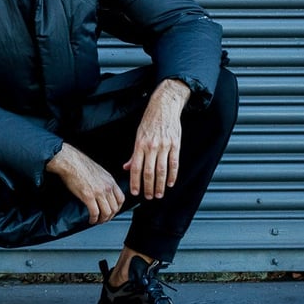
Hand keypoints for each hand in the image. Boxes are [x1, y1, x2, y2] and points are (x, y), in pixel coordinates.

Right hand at [46, 143, 123, 223]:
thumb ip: (104, 182)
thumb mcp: (99, 171)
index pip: (121, 199)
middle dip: (110, 216)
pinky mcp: (88, 196)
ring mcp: (98, 192)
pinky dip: (94, 219)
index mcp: (110, 180)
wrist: (70, 161)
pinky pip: (95, 212)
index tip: (113, 212)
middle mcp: (107, 187)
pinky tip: (91, 219)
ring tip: (97, 221)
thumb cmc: (80, 164)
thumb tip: (103, 191)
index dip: (117, 208)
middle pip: (115, 208)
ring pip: (106, 212)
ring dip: (102, 220)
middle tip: (104, 219)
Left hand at [123, 79, 189, 199]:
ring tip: (159, 194)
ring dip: (160, 185)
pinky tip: (170, 183)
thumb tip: (127, 167)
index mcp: (140, 144)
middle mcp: (151, 146)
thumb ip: (134, 154)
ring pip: (162, 170)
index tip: (135, 192)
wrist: (164, 107)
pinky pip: (174, 163)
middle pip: (149, 172)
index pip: (136, 167)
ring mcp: (164, 146)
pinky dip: (173, 175)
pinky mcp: (175, 144)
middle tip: (148, 197)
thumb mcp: (138, 135)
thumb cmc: (150, 121)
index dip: (135, 181)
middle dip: (148, 187)